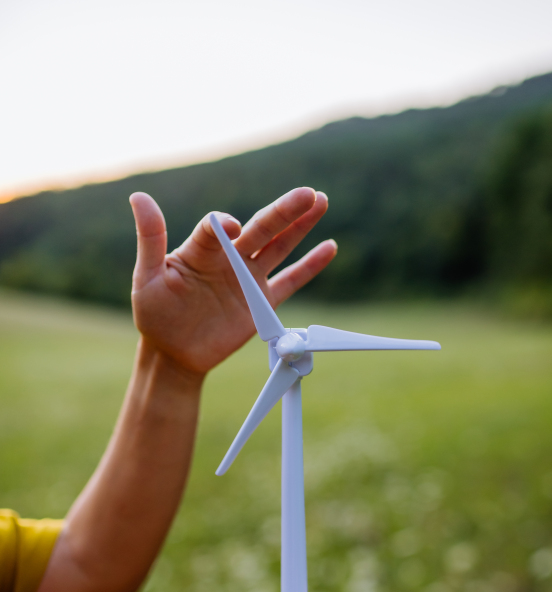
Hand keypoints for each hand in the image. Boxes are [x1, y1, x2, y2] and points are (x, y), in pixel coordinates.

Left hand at [129, 188, 336, 375]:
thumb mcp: (148, 277)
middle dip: (284, 210)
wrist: (173, 353)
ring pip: (280, 247)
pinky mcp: (261, 304)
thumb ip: (150, 238)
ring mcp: (248, 279)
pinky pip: (290, 281)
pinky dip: (310, 266)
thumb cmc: (155, 314)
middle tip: (307, 194)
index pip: (217, 228)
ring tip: (321, 201)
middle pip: (261, 228)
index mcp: (202, 249)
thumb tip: (139, 197)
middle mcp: (229, 258)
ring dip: (301, 226)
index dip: (223, 225)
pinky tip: (329, 247)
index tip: (230, 227)